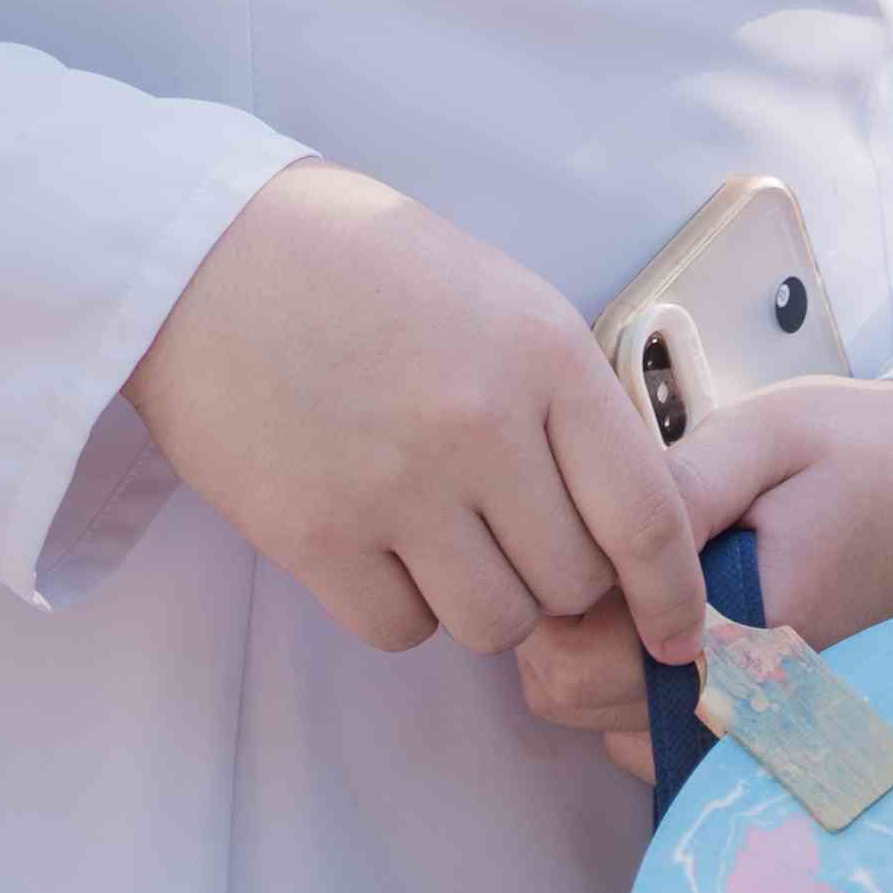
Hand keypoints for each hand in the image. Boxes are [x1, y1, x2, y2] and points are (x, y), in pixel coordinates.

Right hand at [121, 162, 703, 664]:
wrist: (212, 258)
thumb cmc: (368, 270)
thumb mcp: (502, 301)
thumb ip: (566, 400)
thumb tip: (619, 517)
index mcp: (545, 355)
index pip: (646, 513)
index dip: (673, 592)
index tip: (680, 633)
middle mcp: (482, 427)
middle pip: (573, 583)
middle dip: (561, 580)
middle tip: (520, 540)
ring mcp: (396, 487)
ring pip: (494, 623)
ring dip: (484, 601)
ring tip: (446, 537)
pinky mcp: (315, 536)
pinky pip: (400, 630)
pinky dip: (402, 607)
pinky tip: (380, 546)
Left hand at [506, 376, 892, 780]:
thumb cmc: (864, 455)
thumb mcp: (771, 432)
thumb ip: (681, 486)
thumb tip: (592, 532)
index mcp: (746, 626)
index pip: (581, 658)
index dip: (556, 586)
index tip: (579, 521)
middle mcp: (747, 703)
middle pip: (575, 700)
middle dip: (564, 620)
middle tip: (604, 539)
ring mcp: (752, 730)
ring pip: (601, 725)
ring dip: (595, 655)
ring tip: (641, 572)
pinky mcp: (755, 733)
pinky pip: (649, 740)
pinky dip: (635, 687)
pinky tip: (669, 614)